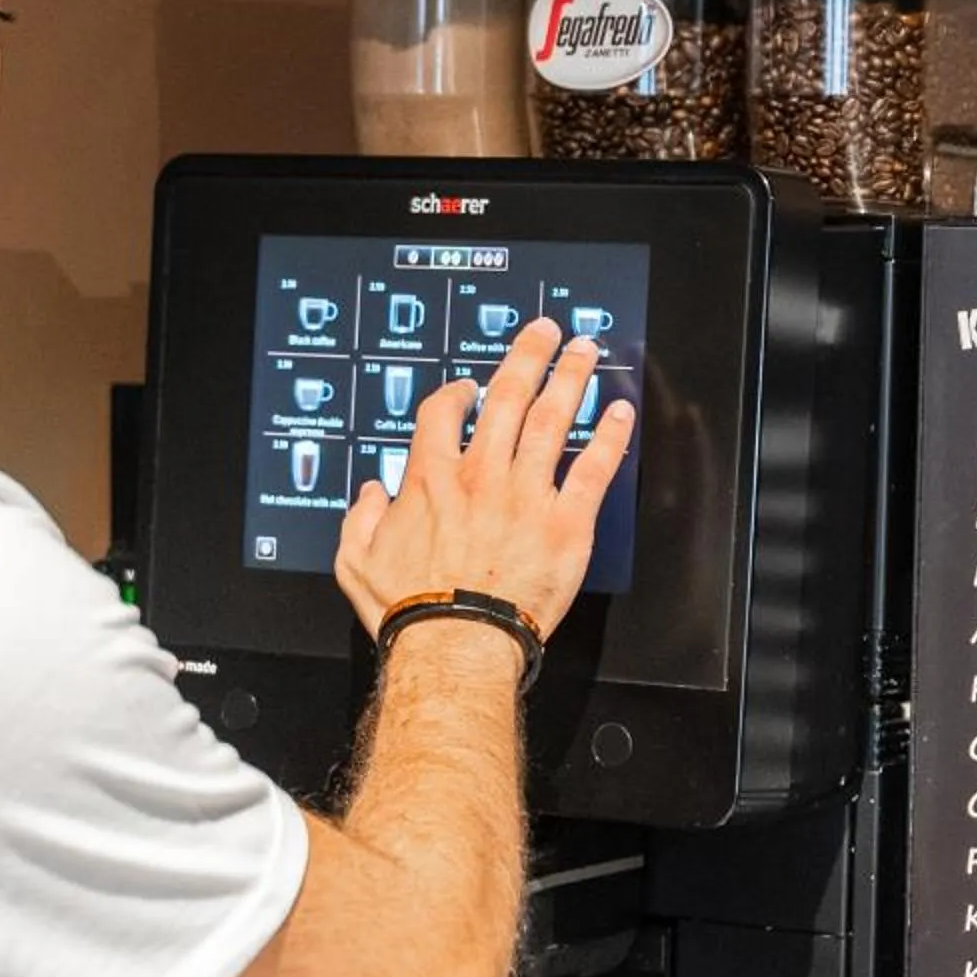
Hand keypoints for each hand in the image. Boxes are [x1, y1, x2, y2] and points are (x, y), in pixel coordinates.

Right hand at [333, 316, 635, 641]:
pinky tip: (620, 413)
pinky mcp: (565, 524)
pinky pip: (592, 470)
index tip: (468, 387)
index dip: (456, 392)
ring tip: (585, 350)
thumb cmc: (410, 610)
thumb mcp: (356, 561)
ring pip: (551, 420)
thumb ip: (358, 520)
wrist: (455, 645)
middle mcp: (481, 476)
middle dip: (528, 356)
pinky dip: (609, 438)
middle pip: (507, 397)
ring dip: (570, 378)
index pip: (442, 413)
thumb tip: (369, 495)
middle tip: (545, 331)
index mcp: (431, 479)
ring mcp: (526, 496)